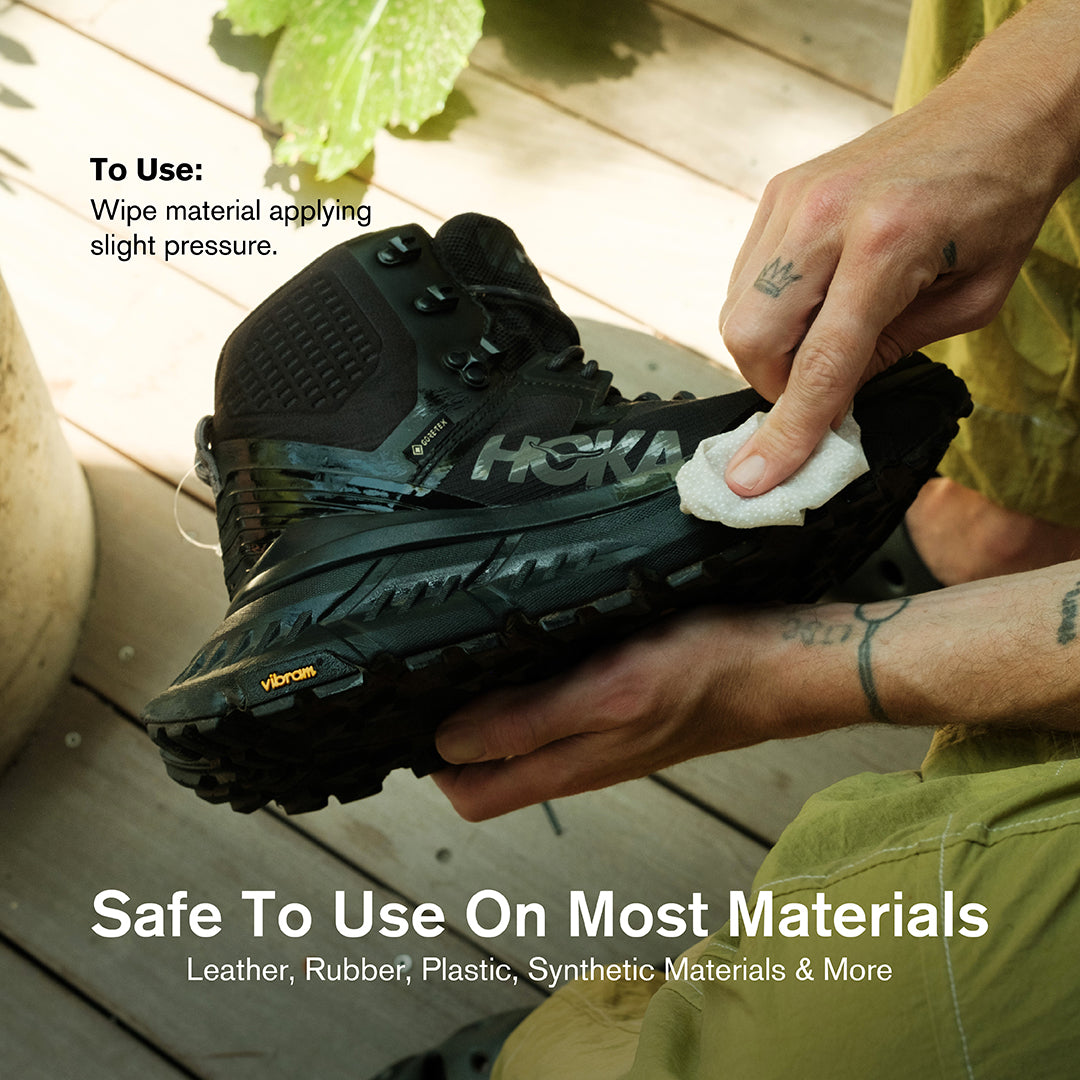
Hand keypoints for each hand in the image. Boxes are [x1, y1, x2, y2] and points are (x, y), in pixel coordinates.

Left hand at [432, 610, 777, 820]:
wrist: (775, 669)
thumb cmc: (705, 675)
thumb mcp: (609, 693)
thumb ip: (530, 722)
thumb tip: (449, 744)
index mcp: (567, 764)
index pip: (472, 794)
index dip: (434, 760)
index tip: (411, 708)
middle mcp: (576, 759)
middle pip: (489, 769)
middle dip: (450, 729)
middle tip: (429, 671)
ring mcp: (598, 737)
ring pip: (519, 739)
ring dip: (487, 705)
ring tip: (466, 654)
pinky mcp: (619, 711)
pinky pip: (553, 712)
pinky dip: (527, 686)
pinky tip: (526, 646)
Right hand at [719, 4, 1079, 496]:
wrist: (997, 113)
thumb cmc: (997, 205)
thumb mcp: (971, 302)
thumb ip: (894, 354)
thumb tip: (830, 402)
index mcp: (887, 245)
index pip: (819, 365)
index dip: (788, 432)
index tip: (754, 480)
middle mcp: (825, 216)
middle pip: (750, 337)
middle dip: (774, 384)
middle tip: (817, 387)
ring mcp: (792, 198)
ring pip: (736, 310)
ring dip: (769, 348)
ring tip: (823, 335)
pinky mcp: (778, 191)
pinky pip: (744, 277)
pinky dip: (768, 309)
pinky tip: (813, 300)